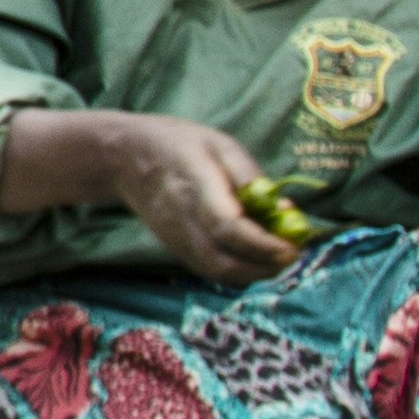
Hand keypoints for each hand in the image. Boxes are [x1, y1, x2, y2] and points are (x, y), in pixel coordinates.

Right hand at [115, 118, 303, 286]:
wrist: (126, 158)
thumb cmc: (180, 144)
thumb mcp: (221, 145)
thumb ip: (252, 179)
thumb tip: (287, 211)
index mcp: (195, 186)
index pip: (228, 227)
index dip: (263, 244)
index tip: (293, 246)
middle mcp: (182, 220)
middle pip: (224, 263)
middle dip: (265, 268)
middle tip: (292, 254)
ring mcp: (176, 239)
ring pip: (218, 273)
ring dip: (255, 274)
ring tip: (279, 258)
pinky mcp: (176, 248)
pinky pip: (211, 271)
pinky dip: (239, 273)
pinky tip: (255, 259)